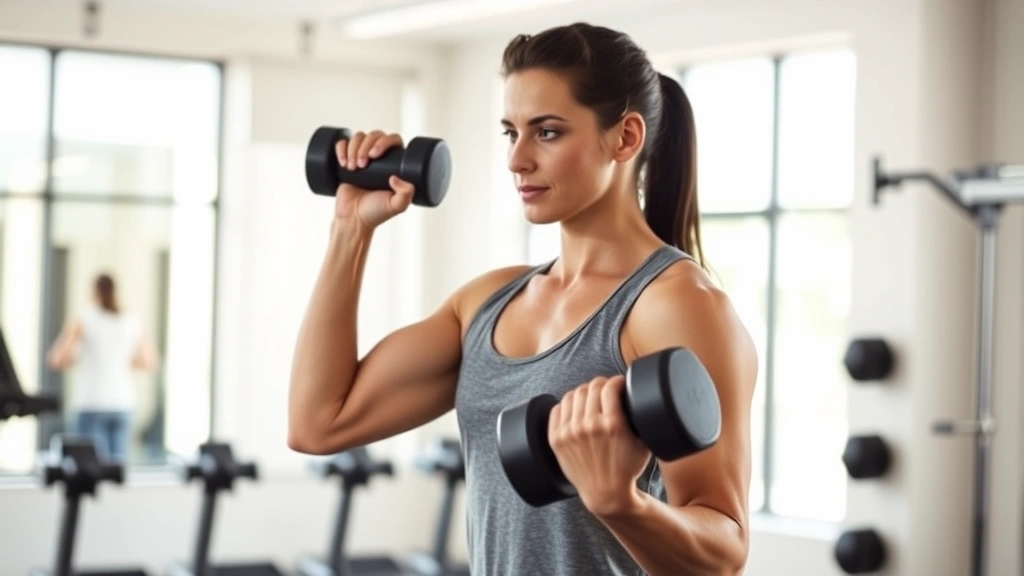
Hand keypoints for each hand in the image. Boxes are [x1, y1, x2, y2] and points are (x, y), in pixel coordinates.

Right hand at [333, 130, 415, 229]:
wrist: (353, 219)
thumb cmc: (376, 212)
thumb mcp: (397, 205)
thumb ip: (406, 193)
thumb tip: (396, 176)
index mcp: (394, 163)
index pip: (393, 139)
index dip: (384, 141)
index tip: (374, 155)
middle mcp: (378, 157)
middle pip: (374, 135)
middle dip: (365, 146)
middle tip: (362, 165)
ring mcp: (361, 156)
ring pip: (358, 137)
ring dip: (353, 148)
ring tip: (352, 168)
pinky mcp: (345, 159)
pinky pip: (342, 143)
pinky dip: (341, 148)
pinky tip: (342, 162)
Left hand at [548, 375, 650, 516]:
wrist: (606, 494)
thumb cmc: (627, 469)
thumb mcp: (643, 443)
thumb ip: (640, 419)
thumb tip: (637, 396)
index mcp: (612, 425)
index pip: (610, 387)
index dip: (616, 381)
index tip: (619, 383)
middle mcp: (589, 426)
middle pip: (591, 388)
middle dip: (601, 384)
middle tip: (606, 389)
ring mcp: (570, 433)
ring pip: (573, 395)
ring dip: (584, 391)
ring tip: (590, 396)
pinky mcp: (556, 439)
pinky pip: (557, 409)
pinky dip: (567, 403)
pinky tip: (574, 406)